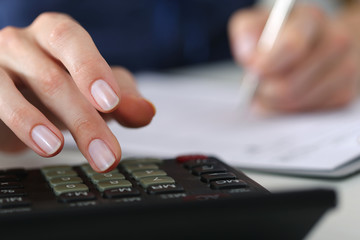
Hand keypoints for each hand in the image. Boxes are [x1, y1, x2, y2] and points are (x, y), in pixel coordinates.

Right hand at [0, 13, 155, 171]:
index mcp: (55, 36)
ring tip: (57, 149)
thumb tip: (145, 112)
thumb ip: (125, 99)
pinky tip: (32, 144)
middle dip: (83, 120)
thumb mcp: (98, 92)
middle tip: (107, 154)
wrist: (18, 97)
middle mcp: (22, 44)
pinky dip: (11, 126)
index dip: (90, 68)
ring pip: (10, 92)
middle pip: (51, 78)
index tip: (111, 103)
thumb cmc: (61, 87)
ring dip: (36, 124)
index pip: (71, 40)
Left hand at [229, 5, 359, 111]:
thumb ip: (247, 33)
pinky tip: (284, 97)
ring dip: (274, 103)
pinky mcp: (345, 94)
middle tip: (254, 88)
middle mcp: (335, 42)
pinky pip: (307, 113)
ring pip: (297, 102)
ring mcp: (345, 69)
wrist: (317, 42)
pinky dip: (289, 110)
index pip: (292, 46)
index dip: (268, 64)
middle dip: (265, 91)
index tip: (254, 72)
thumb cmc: (282, 34)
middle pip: (290, 84)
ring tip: (266, 92)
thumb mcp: (259, 24)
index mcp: (311, 20)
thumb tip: (248, 56)